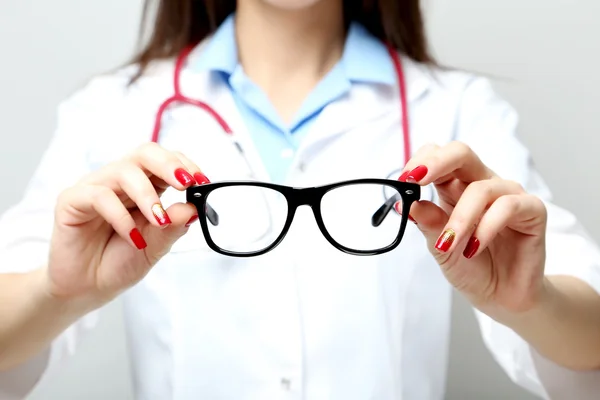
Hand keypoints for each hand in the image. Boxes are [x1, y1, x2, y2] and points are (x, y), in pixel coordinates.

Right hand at [45, 143, 209, 304]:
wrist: (87, 288)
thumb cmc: (120, 261)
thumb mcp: (156, 247)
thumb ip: (174, 227)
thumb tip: (194, 207)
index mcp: (144, 186)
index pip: (165, 161)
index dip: (184, 165)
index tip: (202, 181)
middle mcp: (120, 182)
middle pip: (145, 153)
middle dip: (169, 165)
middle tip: (185, 183)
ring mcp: (95, 188)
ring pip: (123, 171)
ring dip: (148, 196)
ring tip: (160, 221)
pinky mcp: (72, 200)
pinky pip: (98, 196)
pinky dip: (121, 217)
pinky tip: (132, 237)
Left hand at [397, 142, 547, 317]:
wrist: (501, 296)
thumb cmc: (471, 267)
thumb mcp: (441, 248)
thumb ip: (428, 224)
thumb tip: (407, 204)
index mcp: (455, 187)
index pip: (438, 157)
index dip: (421, 162)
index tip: (403, 180)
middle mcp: (481, 184)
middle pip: (461, 153)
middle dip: (437, 163)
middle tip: (417, 179)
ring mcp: (508, 195)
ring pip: (481, 188)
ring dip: (460, 218)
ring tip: (448, 244)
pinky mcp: (532, 210)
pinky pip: (509, 206)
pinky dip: (486, 227)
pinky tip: (474, 247)